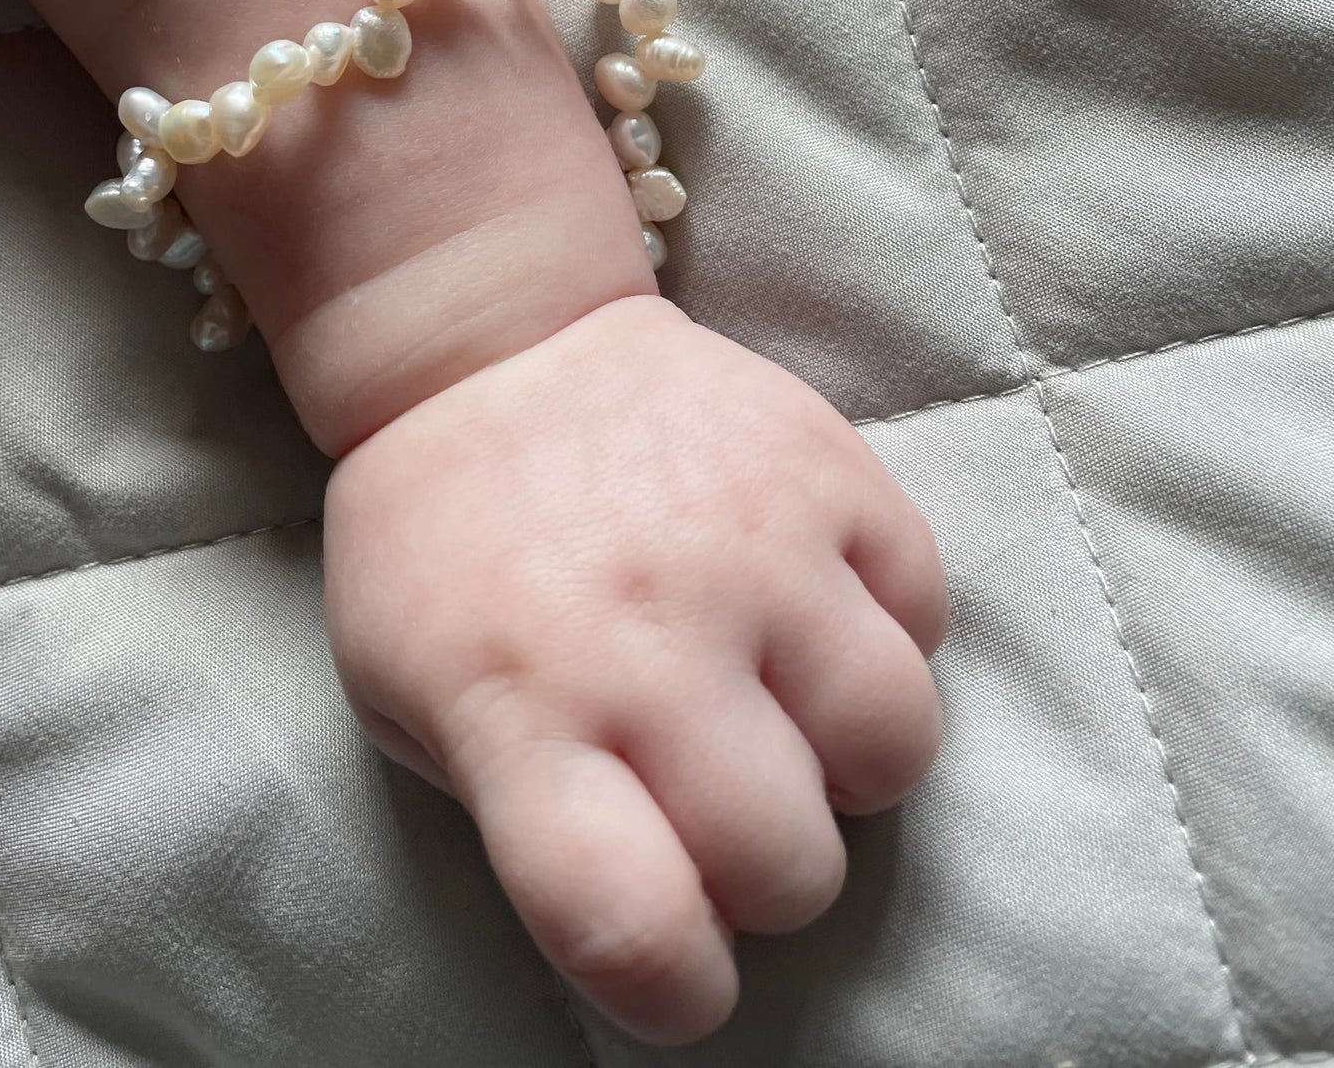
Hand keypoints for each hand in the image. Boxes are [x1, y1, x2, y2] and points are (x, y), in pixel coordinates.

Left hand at [324, 294, 946, 1046]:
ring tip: (791, 712)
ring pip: (893, 747)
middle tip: (729, 806)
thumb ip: (522, 816)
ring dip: (851, 765)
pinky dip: (888, 637)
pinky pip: (926, 613)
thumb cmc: (443, 544)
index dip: (679, 991)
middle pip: (788, 865)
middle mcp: (645, 638)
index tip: (682, 962)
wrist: (495, 343)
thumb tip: (659, 906)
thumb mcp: (408, 698)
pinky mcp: (828, 466)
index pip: (633, 928)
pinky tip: (814, 609)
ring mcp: (751, 545)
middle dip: (771, 874)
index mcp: (519, 712)